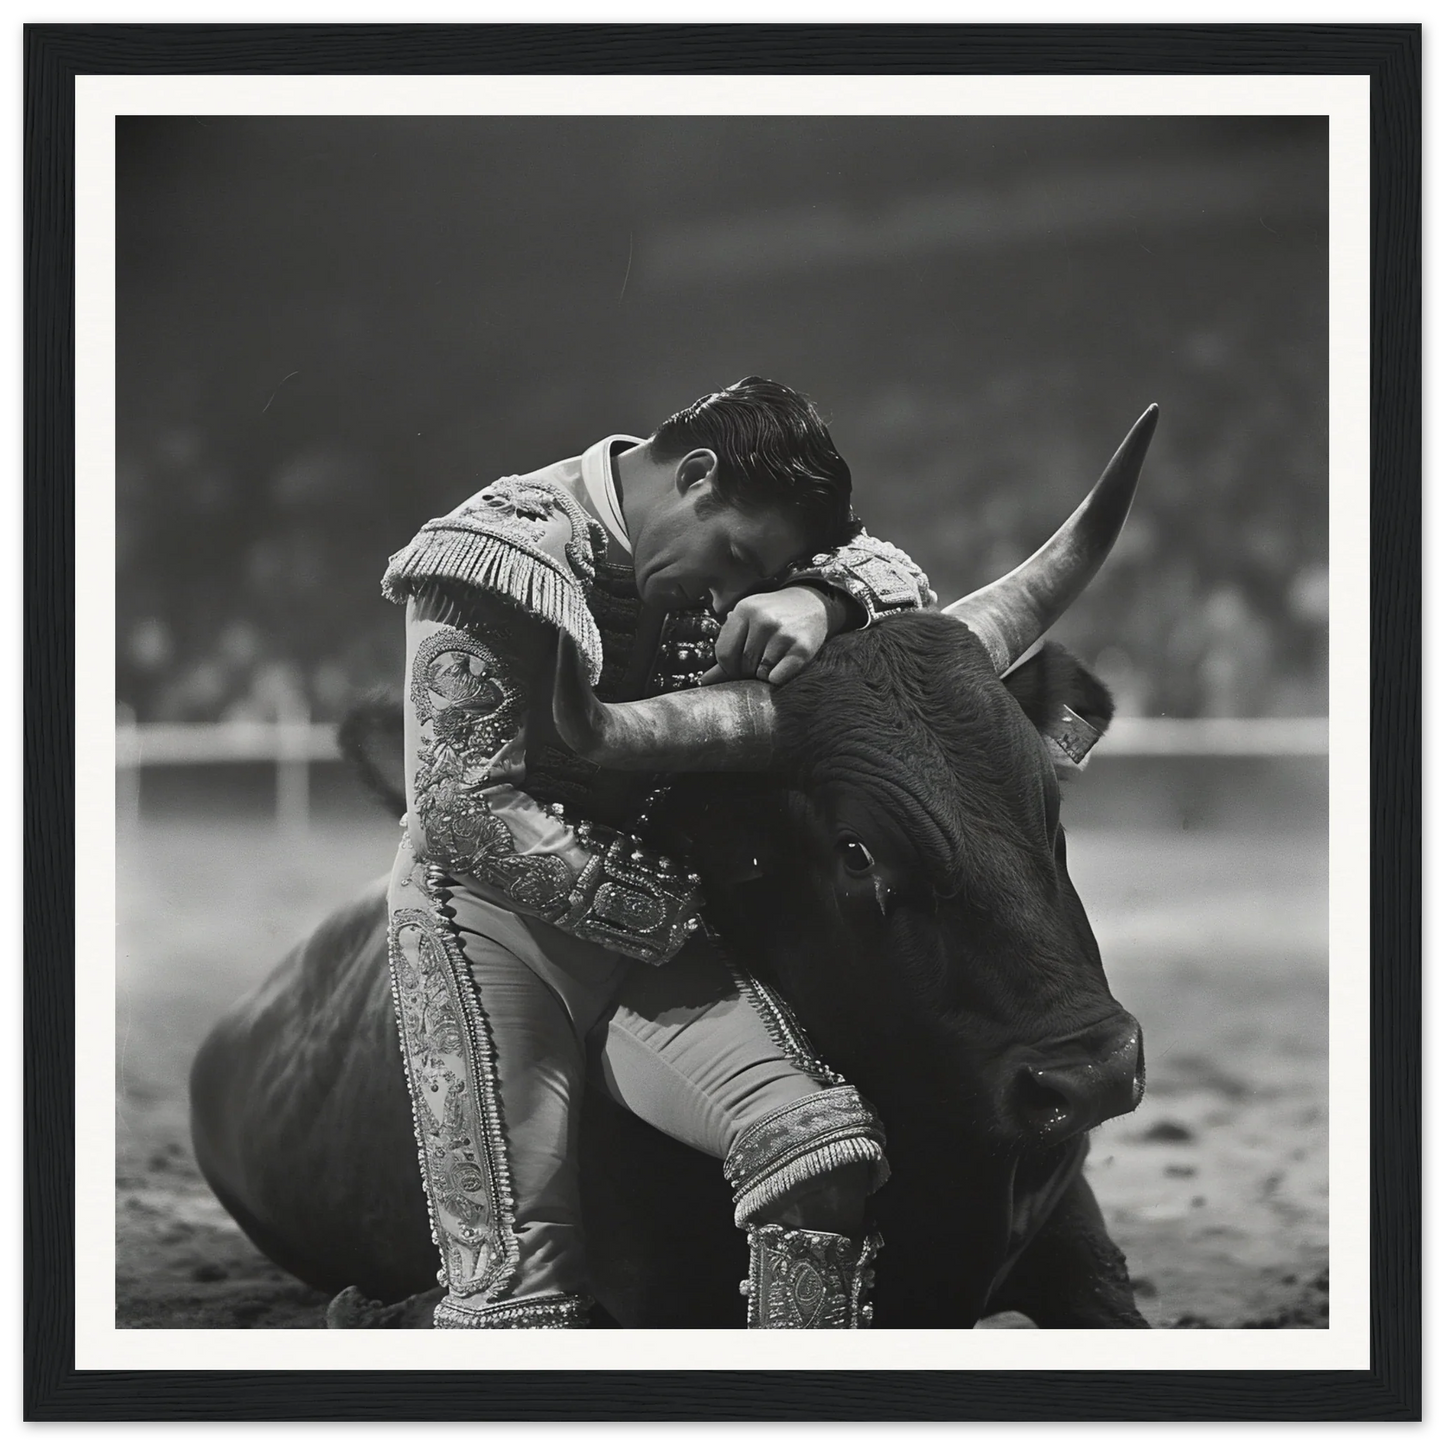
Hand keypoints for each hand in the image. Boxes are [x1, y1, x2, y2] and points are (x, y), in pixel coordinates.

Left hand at [699, 586, 842, 686]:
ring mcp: (784, 633)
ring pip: (761, 673)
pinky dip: (779, 677)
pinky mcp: (802, 648)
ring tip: (775, 658)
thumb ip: (727, 650)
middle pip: (742, 664)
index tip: (740, 666)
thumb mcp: (748, 623)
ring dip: (765, 674)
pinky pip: (778, 677)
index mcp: (744, 610)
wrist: (812, 604)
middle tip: (761, 661)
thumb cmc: (774, 616)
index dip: (729, 667)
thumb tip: (703, 682)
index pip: (723, 653)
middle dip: (748, 671)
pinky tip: (785, 663)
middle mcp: (763, 619)